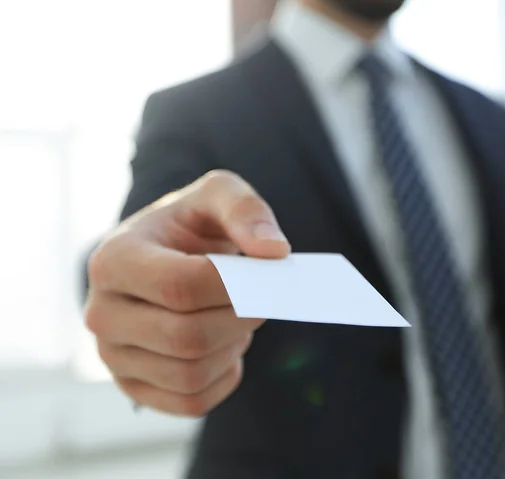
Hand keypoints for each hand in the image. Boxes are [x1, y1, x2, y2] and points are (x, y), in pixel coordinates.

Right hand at [85, 170, 289, 415]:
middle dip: (240, 319)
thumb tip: (274, 252)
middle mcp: (101, 313)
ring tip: (237, 317)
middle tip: (260, 299)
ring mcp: (113, 356)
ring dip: (232, 347)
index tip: (266, 276)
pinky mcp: (133, 386)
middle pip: (188, 337)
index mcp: (113, 259)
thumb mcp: (216, 195)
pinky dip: (223, 377)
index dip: (237, 288)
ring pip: (191, 374)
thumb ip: (246, 210)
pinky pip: (191, 402)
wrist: (162, 258)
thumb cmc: (189, 226)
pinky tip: (226, 345)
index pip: (182, 287)